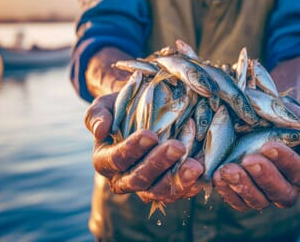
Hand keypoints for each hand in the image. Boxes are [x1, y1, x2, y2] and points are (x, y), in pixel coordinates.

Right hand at [85, 93, 205, 202]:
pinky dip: (189, 186)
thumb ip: (97, 115)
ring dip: (177, 181)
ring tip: (195, 165)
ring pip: (158, 192)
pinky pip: (176, 193)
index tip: (150, 135)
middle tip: (177, 147)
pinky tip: (201, 174)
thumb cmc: (120, 108)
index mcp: (104, 161)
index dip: (132, 150)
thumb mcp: (104, 105)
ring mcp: (144, 187)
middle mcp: (122, 179)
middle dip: (158, 164)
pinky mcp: (164, 188)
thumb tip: (100, 131)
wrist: (140, 113)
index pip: (116, 160)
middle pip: (138, 180)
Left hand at [213, 102, 299, 210]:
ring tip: (227, 169)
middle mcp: (286, 187)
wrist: (254, 119)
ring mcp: (264, 194)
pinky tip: (217, 175)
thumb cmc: (278, 118)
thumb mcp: (295, 115)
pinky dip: (227, 191)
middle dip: (264, 176)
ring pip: (258, 201)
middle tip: (248, 160)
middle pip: (281, 193)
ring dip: (242, 186)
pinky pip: (238, 202)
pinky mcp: (243, 197)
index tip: (268, 146)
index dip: (286, 161)